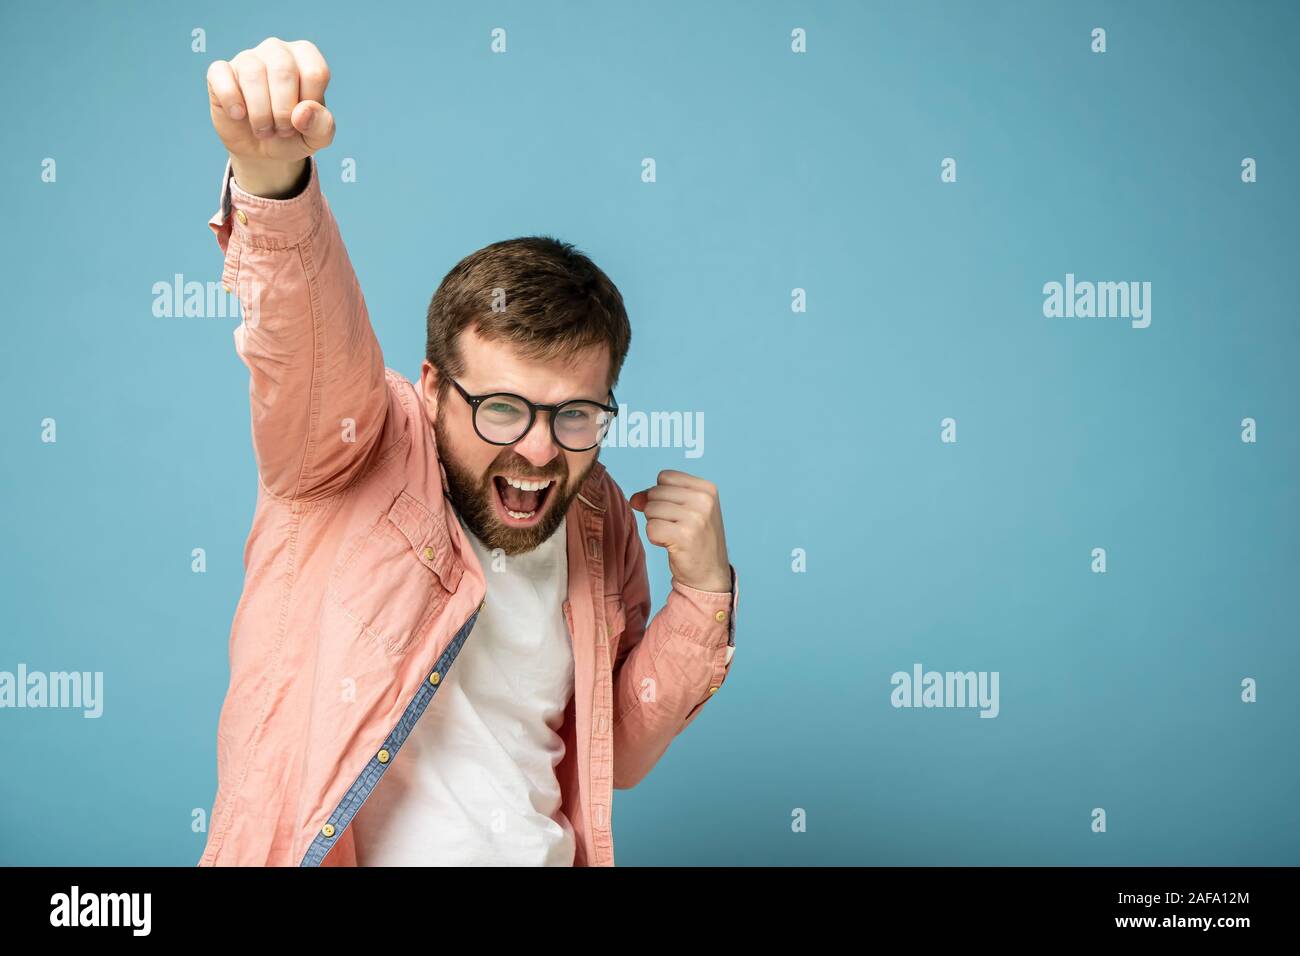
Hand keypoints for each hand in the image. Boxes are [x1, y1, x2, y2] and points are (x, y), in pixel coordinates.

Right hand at [206, 37, 336, 194]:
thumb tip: (302, 113)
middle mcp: (277, 50)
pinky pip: (221, 75)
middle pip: (284, 71)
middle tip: (282, 130)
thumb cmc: (294, 134)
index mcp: (305, 57)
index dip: (309, 106)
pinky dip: (231, 100)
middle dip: (284, 111)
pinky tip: (238, 115)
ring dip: (261, 113)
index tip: (302, 120)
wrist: (264, 151)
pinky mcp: (220, 72)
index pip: (315, 73)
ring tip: (264, 129)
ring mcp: (247, 58)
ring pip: (253, 74)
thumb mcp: (317, 136)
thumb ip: (322, 125)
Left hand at [629, 470, 730, 592]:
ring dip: (656, 525)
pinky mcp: (684, 536)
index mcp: (707, 488)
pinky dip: (655, 538)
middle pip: (655, 492)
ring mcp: (696, 518)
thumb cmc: (695, 540)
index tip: (675, 512)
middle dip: (657, 511)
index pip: (665, 476)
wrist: (710, 574)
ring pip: (650, 509)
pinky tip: (671, 544)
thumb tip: (634, 499)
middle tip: (676, 527)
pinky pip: (651, 528)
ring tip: (674, 536)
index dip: (660, 494)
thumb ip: (658, 497)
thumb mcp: (684, 511)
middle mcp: (704, 500)